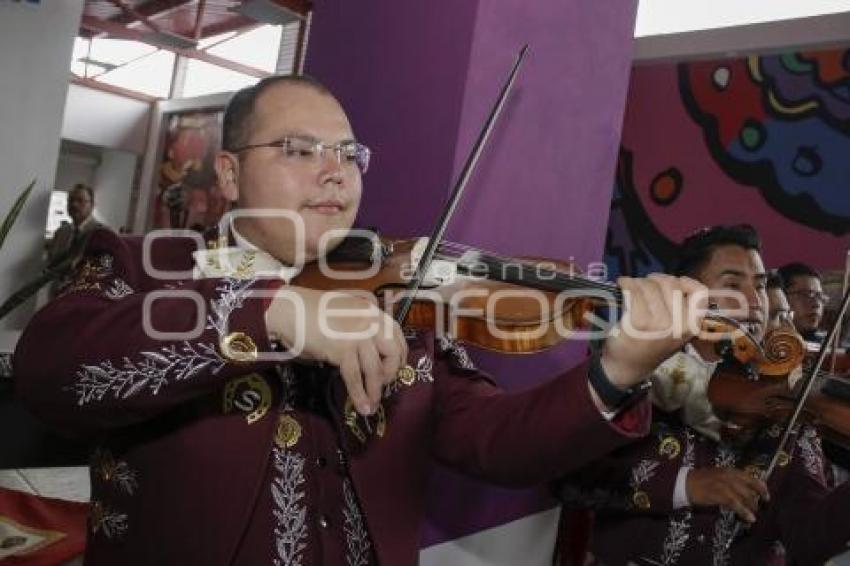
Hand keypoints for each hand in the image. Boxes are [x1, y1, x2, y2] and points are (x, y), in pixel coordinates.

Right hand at [265, 286, 407, 415]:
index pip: (397, 333)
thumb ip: (359, 327)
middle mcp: (369, 322)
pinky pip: (355, 378)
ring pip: (376, 369)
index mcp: (371, 310)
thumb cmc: (310, 311)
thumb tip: (368, 353)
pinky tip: (362, 407)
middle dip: (391, 372)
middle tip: (383, 383)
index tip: (396, 367)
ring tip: (373, 405)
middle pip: (393, 352)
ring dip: (375, 391)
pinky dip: (360, 395)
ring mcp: (357, 336)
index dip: (400, 354)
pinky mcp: (342, 350)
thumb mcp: (344, 313)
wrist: (288, 309)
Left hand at [600, 274, 707, 387]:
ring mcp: (660, 323)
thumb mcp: (676, 330)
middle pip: (670, 283)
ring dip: (638, 282)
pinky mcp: (639, 321)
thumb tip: (674, 281)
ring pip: (650, 285)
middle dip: (655, 280)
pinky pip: (633, 291)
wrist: (628, 366)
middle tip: (645, 286)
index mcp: (692, 325)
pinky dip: (626, 284)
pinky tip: (622, 286)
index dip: (687, 283)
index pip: (700, 293)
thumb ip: (681, 309)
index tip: (675, 283)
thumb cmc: (651, 344)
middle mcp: (679, 324)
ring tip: (632, 289)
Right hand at [686, 467, 768, 522]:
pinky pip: (736, 504)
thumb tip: (743, 491)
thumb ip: (730, 481)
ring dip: (752, 507)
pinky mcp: (720, 494)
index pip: (751, 477)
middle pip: (750, 488)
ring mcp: (725, 484)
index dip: (761, 487)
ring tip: (754, 515)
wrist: (685, 483)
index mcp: (729, 470)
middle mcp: (729, 476)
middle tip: (758, 508)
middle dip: (756, 499)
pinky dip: (744, 512)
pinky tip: (749, 518)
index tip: (766, 495)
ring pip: (745, 496)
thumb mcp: (717, 476)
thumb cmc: (700, 480)